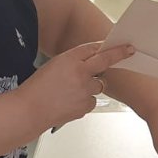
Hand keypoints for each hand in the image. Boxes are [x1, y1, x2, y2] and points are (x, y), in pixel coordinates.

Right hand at [18, 41, 135, 130]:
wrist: (29, 111)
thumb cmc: (37, 88)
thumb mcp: (53, 65)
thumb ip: (74, 61)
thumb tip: (94, 59)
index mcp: (69, 59)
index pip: (95, 48)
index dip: (111, 47)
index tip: (125, 46)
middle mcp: (80, 73)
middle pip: (104, 62)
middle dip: (118, 56)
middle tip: (127, 53)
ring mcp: (84, 91)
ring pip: (98, 85)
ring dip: (91, 85)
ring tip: (71, 91)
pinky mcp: (86, 106)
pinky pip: (92, 100)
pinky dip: (85, 100)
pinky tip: (70, 101)